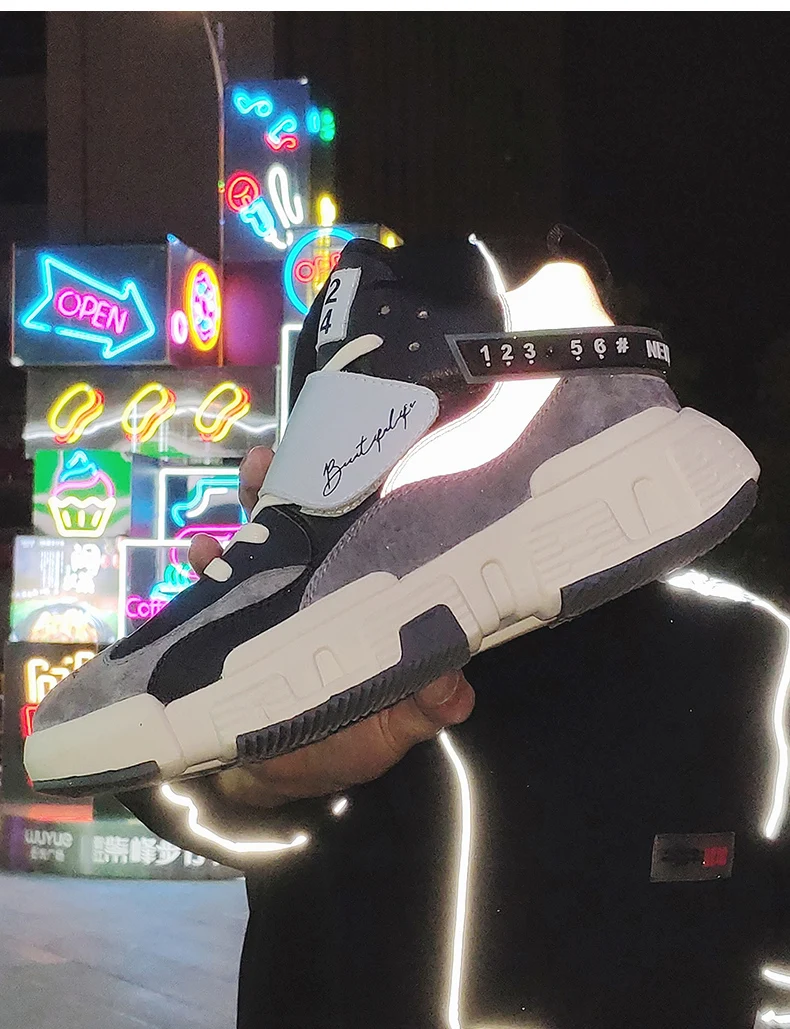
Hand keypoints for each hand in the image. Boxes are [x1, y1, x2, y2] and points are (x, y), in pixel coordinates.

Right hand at [188, 447, 474, 809]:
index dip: (378, 505)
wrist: (260, 779)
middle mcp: (324, 589)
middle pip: (321, 523)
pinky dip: (210, 559)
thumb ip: (418, 711)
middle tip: (304, 454)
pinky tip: (202, 551)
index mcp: (368, 607)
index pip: (379, 544)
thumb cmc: (335, 747)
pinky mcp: (232, 615)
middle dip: (311, 481)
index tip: (378, 466)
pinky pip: (219, 578)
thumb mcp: (384, 733)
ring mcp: (277, 597)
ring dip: (260, 499)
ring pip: (271, 535)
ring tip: (255, 473)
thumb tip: (454, 686)